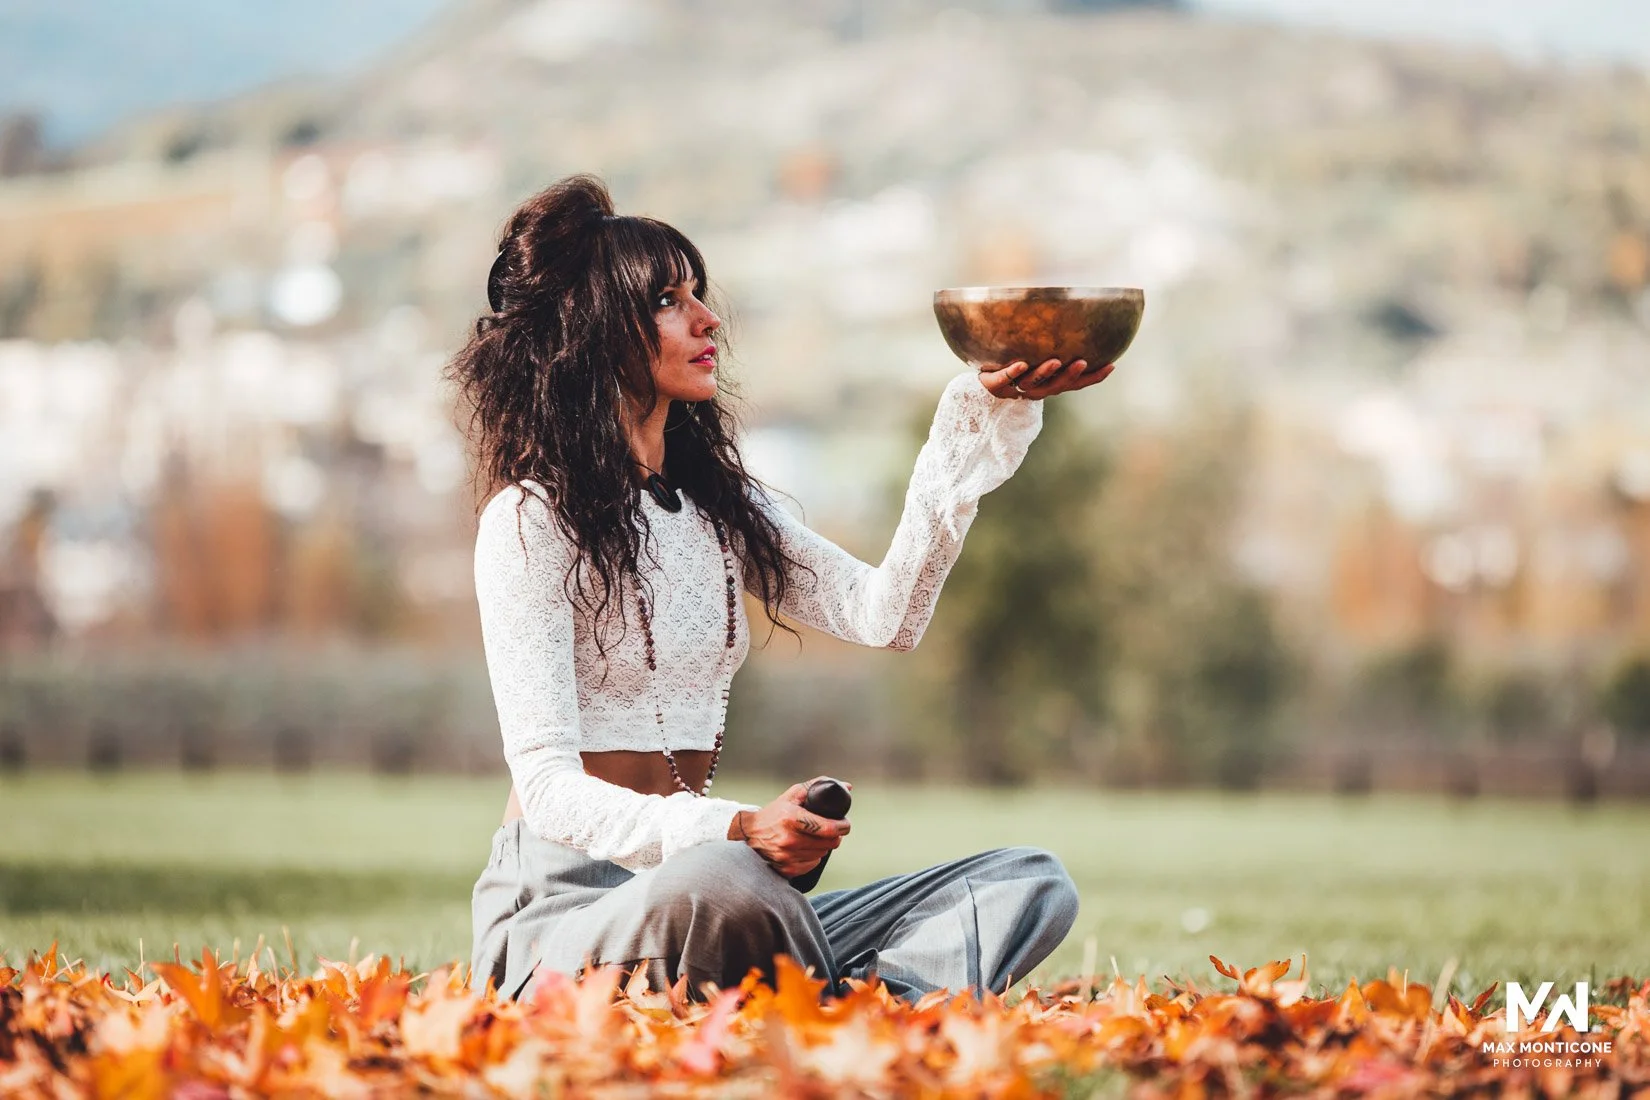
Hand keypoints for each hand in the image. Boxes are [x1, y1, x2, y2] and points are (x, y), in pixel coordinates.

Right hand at [732, 777, 851, 876]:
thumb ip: (818, 787)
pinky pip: (812, 864)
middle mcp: (790, 839)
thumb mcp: (793, 795)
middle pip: (830, 843)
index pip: (829, 828)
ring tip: (814, 837)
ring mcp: (787, 856)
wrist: (750, 833)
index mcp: (792, 818)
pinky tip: (805, 848)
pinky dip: (813, 856)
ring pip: (822, 854)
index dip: (843, 826)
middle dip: (835, 835)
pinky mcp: (787, 869)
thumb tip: (847, 787)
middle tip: (831, 829)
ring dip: (823, 846)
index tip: (844, 823)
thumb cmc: (774, 812)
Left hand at [979, 358, 1115, 400]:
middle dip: (1070, 375)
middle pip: (1056, 386)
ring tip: (1055, 361)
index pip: (1075, 383)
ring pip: (1033, 383)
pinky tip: (1020, 364)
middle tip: (1081, 362)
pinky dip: (1012, 372)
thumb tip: (1081, 318)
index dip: (1093, 377)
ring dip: (1045, 373)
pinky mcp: (994, 383)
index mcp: (1048, 384)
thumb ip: (1057, 345)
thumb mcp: (1037, 356)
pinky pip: (1004, 379)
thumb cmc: (1014, 366)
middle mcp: (1035, 389)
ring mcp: (1014, 387)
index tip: (1111, 366)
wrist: (979, 382)